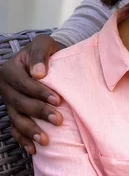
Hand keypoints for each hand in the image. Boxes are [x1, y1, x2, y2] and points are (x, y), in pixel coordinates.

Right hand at [0, 35, 64, 153]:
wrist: (46, 59)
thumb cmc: (47, 51)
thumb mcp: (44, 43)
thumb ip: (40, 54)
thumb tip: (38, 73)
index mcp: (9, 70)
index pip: (24, 84)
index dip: (40, 93)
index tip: (58, 100)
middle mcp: (5, 87)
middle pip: (20, 103)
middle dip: (39, 113)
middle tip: (58, 120)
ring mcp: (8, 102)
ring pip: (16, 119)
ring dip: (30, 130)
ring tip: (46, 140)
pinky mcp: (14, 112)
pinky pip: (15, 128)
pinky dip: (23, 139)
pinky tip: (33, 149)